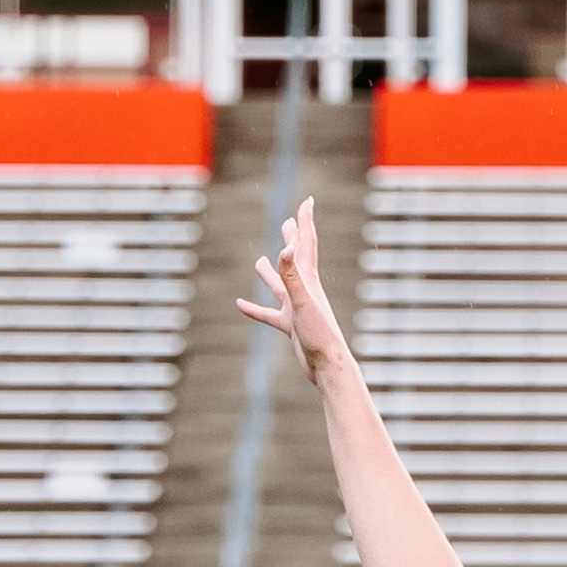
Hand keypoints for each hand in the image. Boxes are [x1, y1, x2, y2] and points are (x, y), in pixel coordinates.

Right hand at [237, 193, 352, 380]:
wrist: (327, 366)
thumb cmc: (319, 334)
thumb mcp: (302, 301)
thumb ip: (292, 275)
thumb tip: (287, 247)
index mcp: (309, 279)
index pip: (306, 243)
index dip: (305, 221)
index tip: (307, 201)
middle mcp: (304, 290)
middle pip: (297, 257)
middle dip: (293, 238)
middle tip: (289, 220)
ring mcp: (297, 308)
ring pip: (280, 285)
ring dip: (271, 272)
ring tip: (258, 261)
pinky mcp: (290, 325)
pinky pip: (268, 314)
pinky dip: (254, 308)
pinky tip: (240, 305)